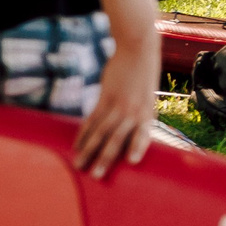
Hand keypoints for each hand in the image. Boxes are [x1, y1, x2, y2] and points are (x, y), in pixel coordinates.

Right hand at [70, 40, 156, 175]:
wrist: (138, 49)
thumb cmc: (145, 78)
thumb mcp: (148, 98)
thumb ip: (140, 116)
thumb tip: (129, 135)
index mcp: (148, 113)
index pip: (142, 133)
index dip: (137, 146)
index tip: (132, 161)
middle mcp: (133, 110)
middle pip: (117, 138)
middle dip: (106, 157)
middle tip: (97, 175)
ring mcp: (117, 104)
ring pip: (100, 131)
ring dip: (89, 150)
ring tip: (80, 165)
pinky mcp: (104, 97)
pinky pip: (92, 119)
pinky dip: (84, 133)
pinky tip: (77, 145)